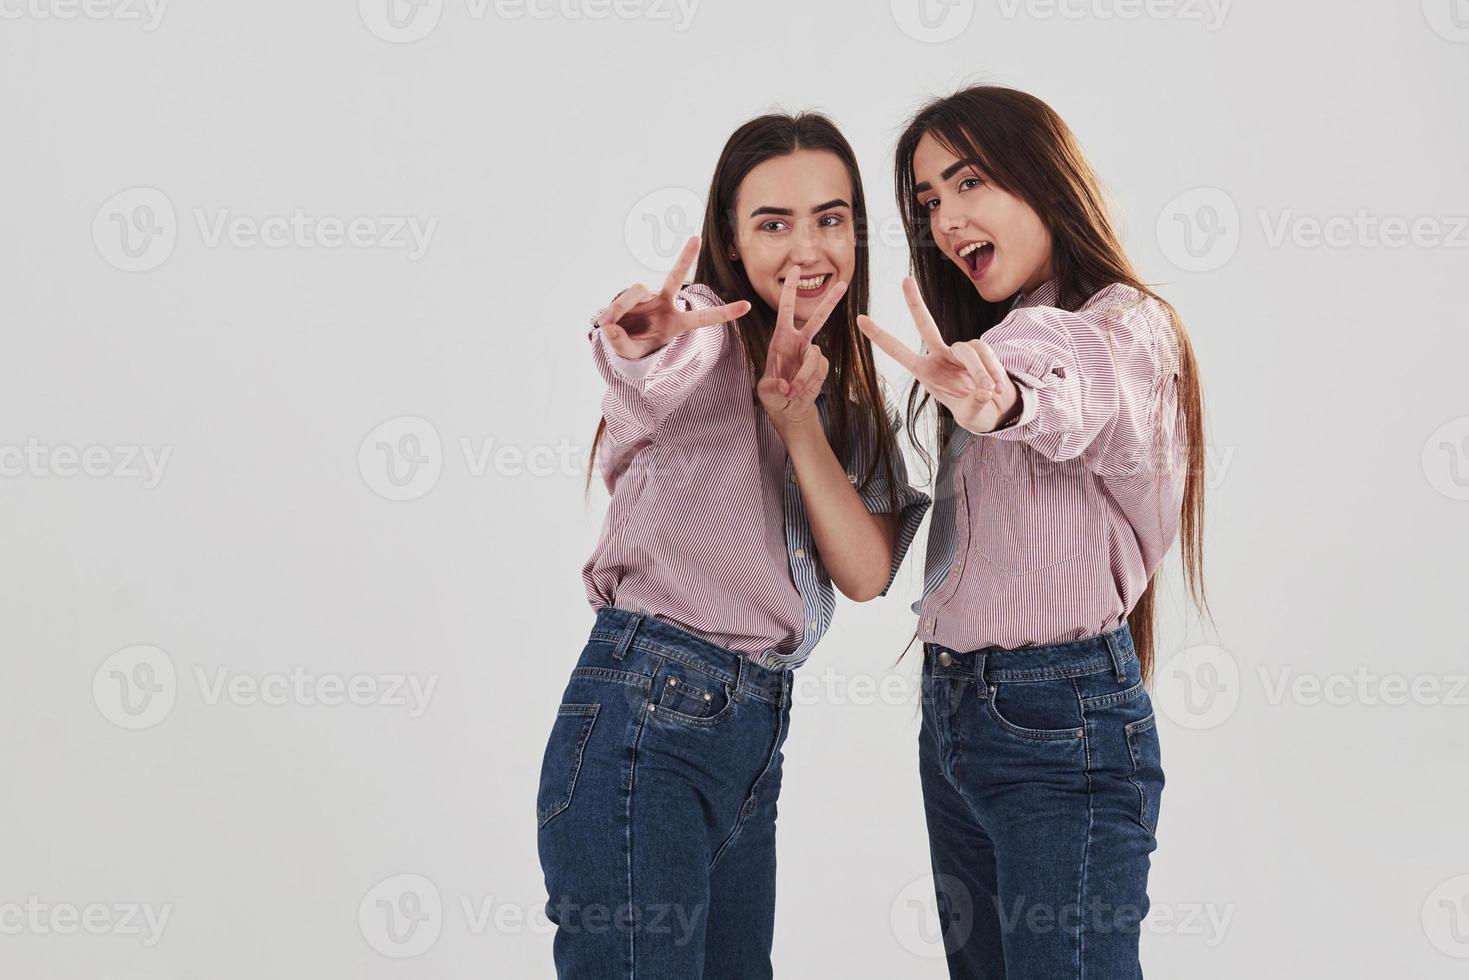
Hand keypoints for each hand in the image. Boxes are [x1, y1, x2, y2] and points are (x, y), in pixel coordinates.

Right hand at [595, 235, 751, 359]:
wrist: (619, 342)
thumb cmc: (635, 347)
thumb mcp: (631, 353)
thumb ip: (622, 342)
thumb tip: (609, 326)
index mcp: (677, 323)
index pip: (704, 317)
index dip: (725, 313)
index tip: (747, 306)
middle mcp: (665, 304)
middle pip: (675, 278)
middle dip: (685, 258)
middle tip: (696, 239)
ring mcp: (648, 296)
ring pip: (636, 292)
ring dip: (620, 307)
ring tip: (609, 325)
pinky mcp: (631, 293)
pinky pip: (621, 299)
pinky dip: (612, 311)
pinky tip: (605, 323)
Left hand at [756, 264, 845, 429]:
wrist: (789, 408)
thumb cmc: (773, 395)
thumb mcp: (766, 392)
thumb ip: (773, 388)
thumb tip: (787, 386)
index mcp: (782, 338)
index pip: (786, 309)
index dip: (790, 289)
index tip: (795, 270)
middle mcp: (799, 342)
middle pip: (818, 318)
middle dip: (830, 302)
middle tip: (844, 285)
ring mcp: (813, 354)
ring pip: (814, 357)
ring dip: (803, 376)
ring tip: (792, 392)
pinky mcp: (822, 367)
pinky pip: (819, 371)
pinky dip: (809, 383)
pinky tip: (801, 391)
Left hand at [857, 277, 1019, 433]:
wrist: (997, 408)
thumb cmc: (976, 412)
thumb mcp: (971, 415)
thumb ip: (974, 404)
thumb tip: (984, 391)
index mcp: (926, 372)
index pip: (899, 352)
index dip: (880, 337)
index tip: (860, 319)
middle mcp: (940, 356)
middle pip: (926, 325)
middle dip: (915, 303)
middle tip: (905, 280)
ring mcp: (959, 350)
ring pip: (968, 350)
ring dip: (980, 372)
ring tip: (989, 391)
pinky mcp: (979, 348)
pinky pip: (986, 354)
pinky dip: (993, 371)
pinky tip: (997, 388)